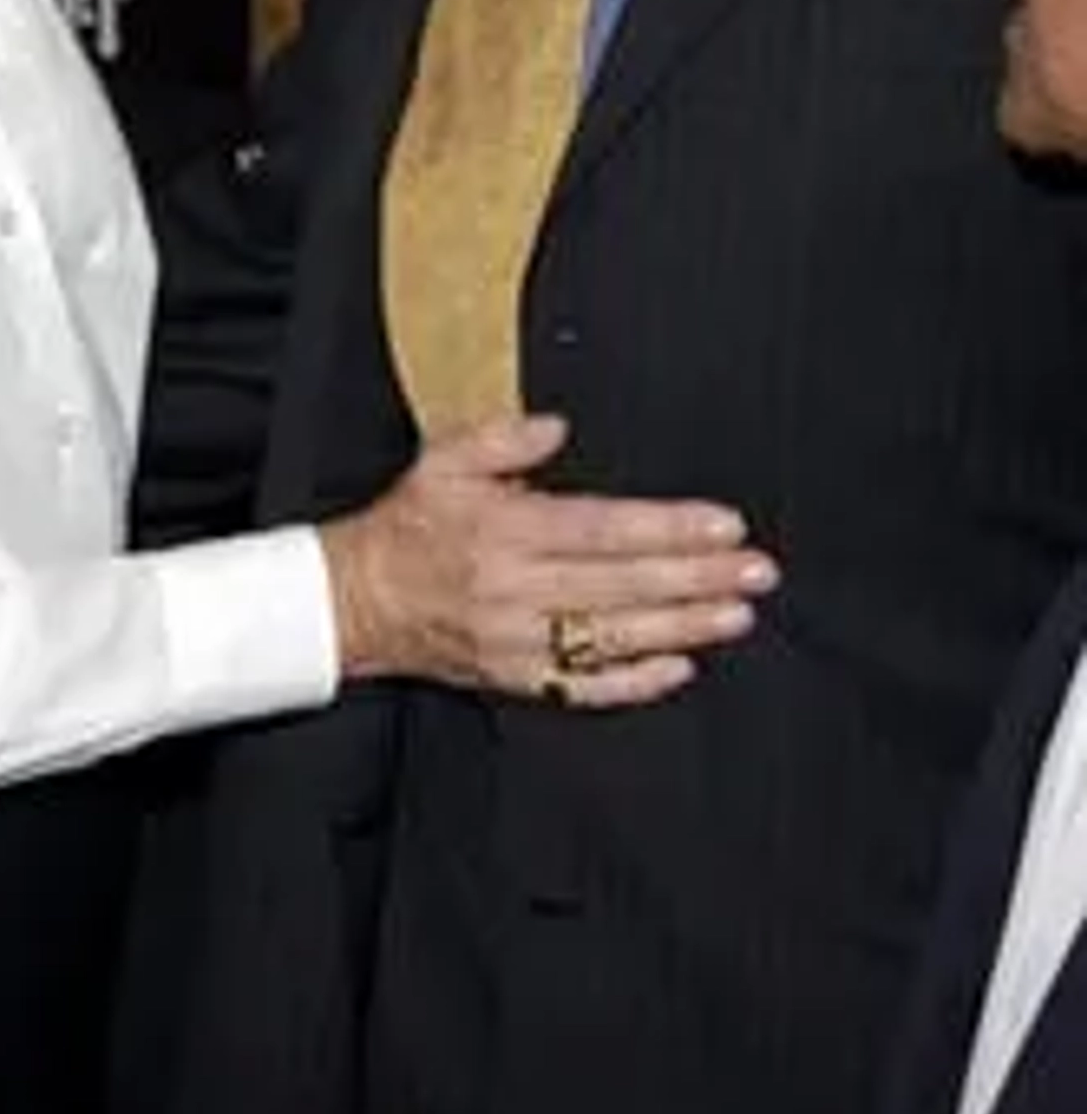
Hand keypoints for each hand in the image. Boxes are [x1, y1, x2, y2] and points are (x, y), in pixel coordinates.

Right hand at [317, 413, 777, 710]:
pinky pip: (585, 687)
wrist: (359, 600)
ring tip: (737, 614)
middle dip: (698, 577)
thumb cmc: (408, 526)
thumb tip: (557, 426)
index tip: (722, 524)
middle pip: (624, 584)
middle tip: (755, 571)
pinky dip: (636, 681)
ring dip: (684, 626)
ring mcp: (518, 641)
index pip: (604, 529)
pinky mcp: (516, 677)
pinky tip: (679, 666)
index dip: (668, 528)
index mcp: (504, 531)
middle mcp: (515, 589)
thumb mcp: (442, 461)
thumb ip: (502, 439)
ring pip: (616, 636)